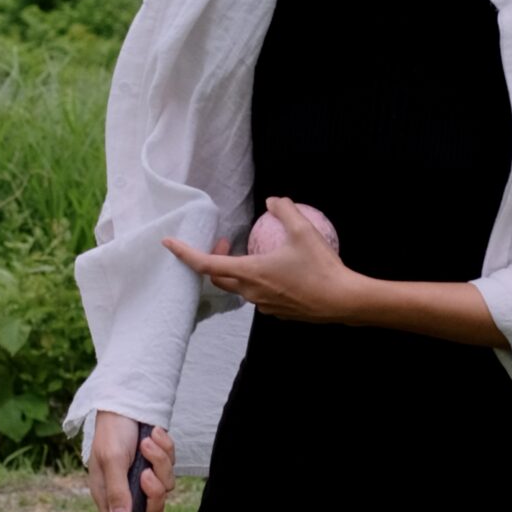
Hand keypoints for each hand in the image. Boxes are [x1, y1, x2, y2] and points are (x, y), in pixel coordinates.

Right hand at [87, 411, 176, 511]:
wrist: (126, 403)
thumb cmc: (111, 432)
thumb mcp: (111, 460)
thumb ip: (117, 491)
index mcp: (109, 496)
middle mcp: (127, 492)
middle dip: (154, 493)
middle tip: (146, 473)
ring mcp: (144, 479)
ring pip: (165, 488)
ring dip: (159, 462)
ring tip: (147, 441)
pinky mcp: (158, 465)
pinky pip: (172, 468)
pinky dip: (165, 450)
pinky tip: (154, 434)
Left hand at [163, 196, 364, 325]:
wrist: (343, 301)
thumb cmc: (322, 268)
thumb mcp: (304, 231)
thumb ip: (285, 210)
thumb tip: (274, 200)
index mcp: (250, 273)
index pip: (206, 264)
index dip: (184, 253)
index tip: (168, 243)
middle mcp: (251, 292)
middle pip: (217, 277)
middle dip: (213, 259)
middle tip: (226, 242)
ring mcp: (263, 305)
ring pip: (238, 287)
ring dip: (236, 270)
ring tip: (253, 253)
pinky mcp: (277, 311)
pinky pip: (256, 295)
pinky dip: (254, 281)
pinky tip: (276, 270)